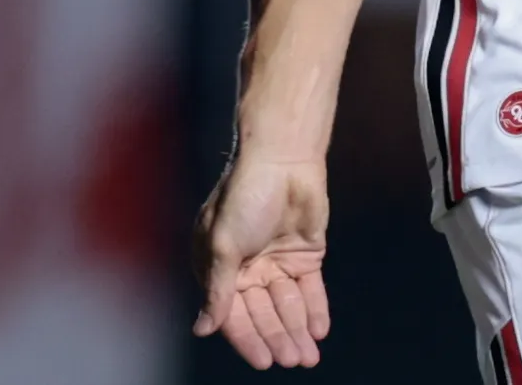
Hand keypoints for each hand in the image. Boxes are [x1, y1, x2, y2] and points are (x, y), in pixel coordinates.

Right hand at [192, 155, 331, 368]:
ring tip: (308, 356)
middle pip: (263, 313)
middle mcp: (248, 269)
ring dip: (297, 330)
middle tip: (292, 361)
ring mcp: (278, 262)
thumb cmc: (243, 196)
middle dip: (278, 338)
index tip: (264, 362)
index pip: (233, 314)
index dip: (248, 339)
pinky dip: (314, 309)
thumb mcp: (223, 245)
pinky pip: (310, 289)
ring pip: (288, 305)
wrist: (283, 159)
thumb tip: (202, 329)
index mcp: (220, 269)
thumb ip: (218, 289)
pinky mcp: (306, 253)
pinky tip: (319, 331)